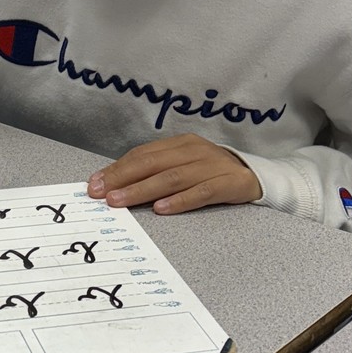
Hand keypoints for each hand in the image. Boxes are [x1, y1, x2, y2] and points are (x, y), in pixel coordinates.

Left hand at [86, 134, 260, 214]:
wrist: (257, 175)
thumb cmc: (212, 172)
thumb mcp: (184, 165)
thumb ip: (157, 171)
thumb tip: (117, 185)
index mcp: (179, 143)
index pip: (142, 154)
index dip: (117, 168)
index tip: (94, 183)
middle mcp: (193, 151)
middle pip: (152, 163)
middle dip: (122, 178)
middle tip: (100, 193)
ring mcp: (211, 165)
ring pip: (171, 177)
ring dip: (142, 190)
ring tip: (121, 201)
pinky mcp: (228, 184)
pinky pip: (201, 192)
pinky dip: (180, 200)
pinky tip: (161, 209)